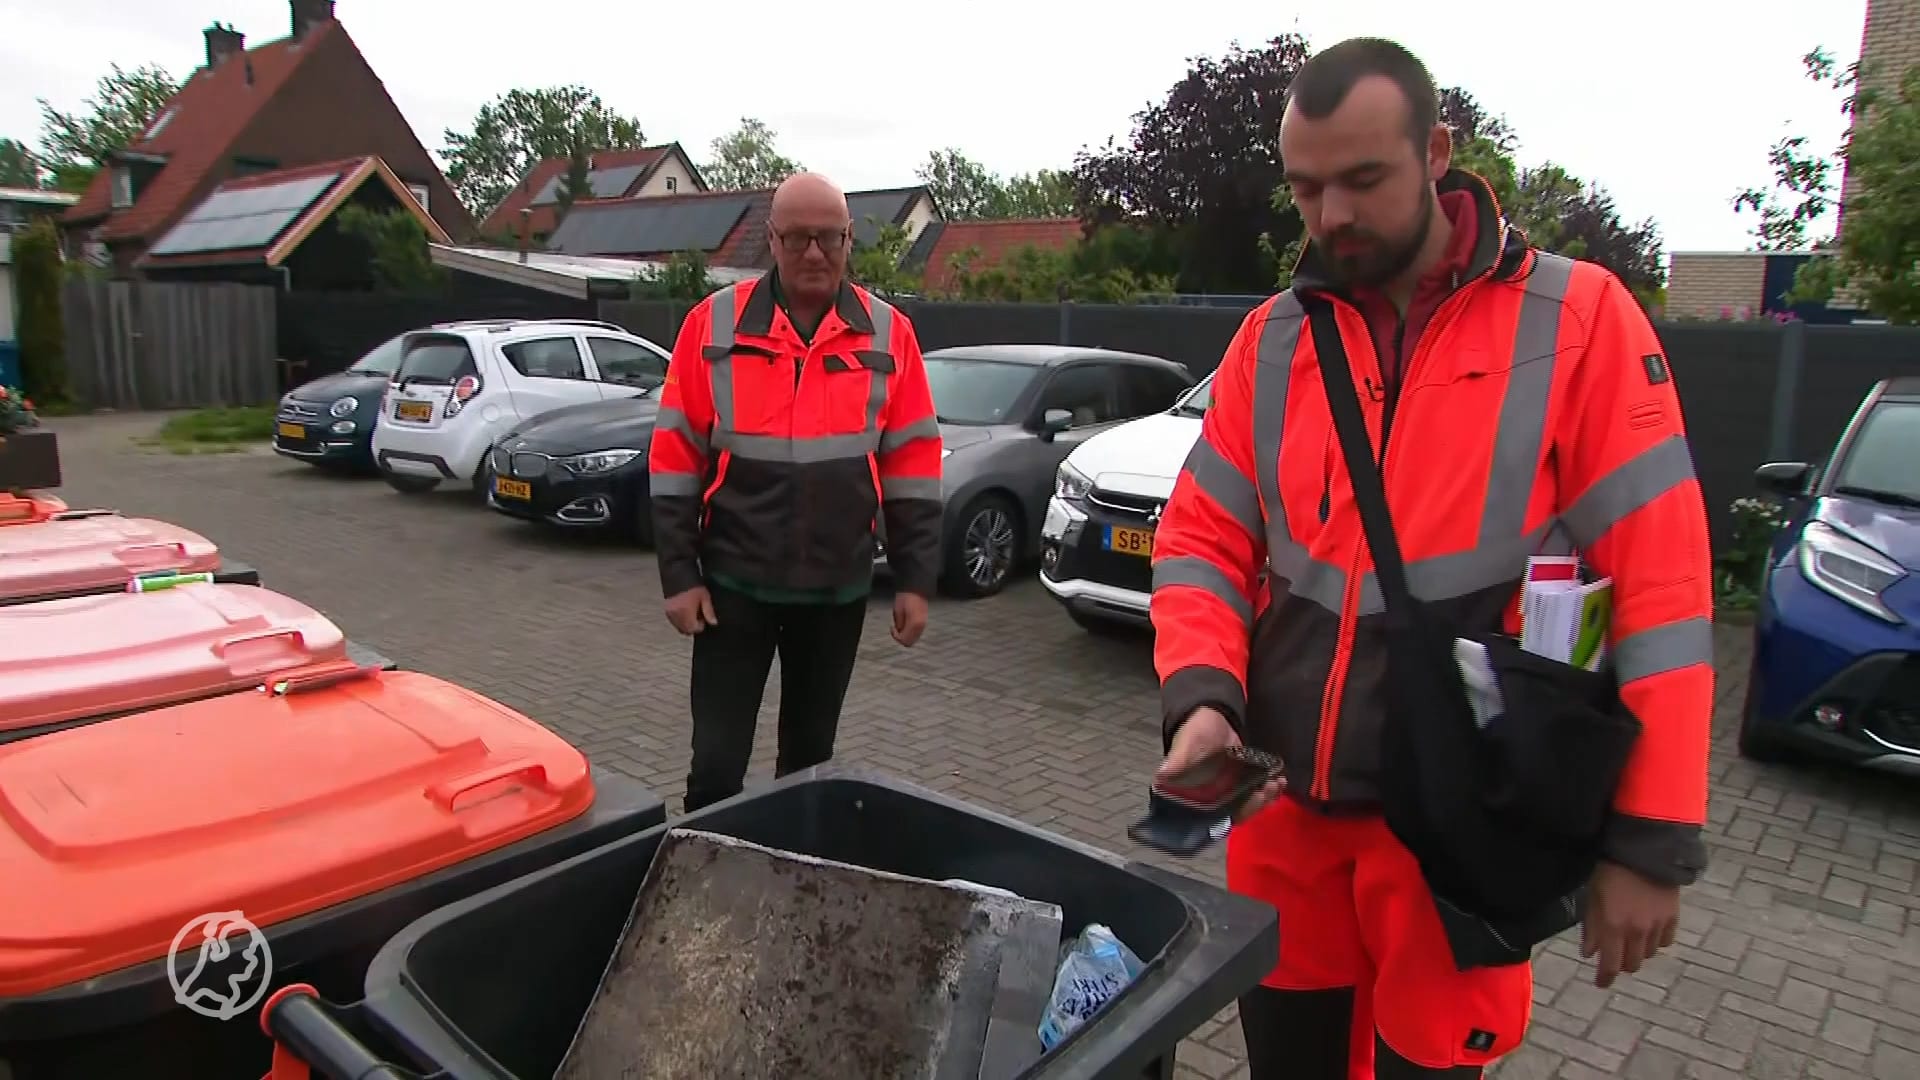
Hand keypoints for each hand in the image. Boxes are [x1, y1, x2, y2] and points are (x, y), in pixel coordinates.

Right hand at [664, 586, 716, 635]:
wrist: (678, 575)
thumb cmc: (693, 586)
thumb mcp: (705, 597)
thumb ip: (709, 611)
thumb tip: (713, 623)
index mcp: (686, 613)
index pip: (693, 629)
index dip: (700, 625)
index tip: (703, 618)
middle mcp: (676, 615)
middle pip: (685, 630)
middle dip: (693, 626)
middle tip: (698, 616)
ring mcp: (670, 613)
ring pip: (679, 627)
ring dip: (686, 624)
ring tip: (691, 612)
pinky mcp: (666, 610)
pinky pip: (673, 621)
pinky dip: (679, 620)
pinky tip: (684, 610)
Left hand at [892, 591, 928, 646]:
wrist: (915, 590)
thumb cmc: (905, 598)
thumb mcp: (898, 611)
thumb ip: (898, 624)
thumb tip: (899, 631)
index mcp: (914, 623)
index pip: (904, 640)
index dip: (896, 636)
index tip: (892, 627)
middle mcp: (920, 627)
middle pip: (909, 643)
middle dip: (900, 638)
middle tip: (895, 629)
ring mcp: (923, 625)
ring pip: (913, 640)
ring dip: (906, 636)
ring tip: (900, 626)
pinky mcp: (924, 624)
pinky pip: (916, 634)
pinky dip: (910, 633)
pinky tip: (906, 624)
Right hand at [1155, 707, 1284, 822]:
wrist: (1211, 714)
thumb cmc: (1195, 730)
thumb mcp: (1186, 743)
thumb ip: (1177, 759)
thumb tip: (1161, 776)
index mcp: (1196, 795)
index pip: (1216, 816)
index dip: (1236, 812)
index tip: (1253, 799)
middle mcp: (1212, 798)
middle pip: (1237, 812)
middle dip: (1256, 804)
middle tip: (1268, 788)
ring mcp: (1228, 791)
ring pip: (1248, 803)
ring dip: (1265, 797)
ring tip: (1277, 782)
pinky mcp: (1241, 781)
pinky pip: (1255, 791)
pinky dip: (1268, 789)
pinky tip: (1279, 779)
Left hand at [1581, 860, 1680, 987]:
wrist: (1644, 850)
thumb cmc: (1610, 871)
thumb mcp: (1593, 898)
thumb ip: (1591, 928)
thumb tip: (1589, 954)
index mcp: (1613, 927)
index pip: (1610, 965)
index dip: (1605, 978)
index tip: (1601, 984)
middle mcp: (1637, 932)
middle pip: (1632, 964)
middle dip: (1621, 964)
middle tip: (1614, 957)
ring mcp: (1657, 926)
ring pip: (1649, 955)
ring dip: (1638, 952)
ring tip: (1630, 941)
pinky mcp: (1673, 918)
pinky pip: (1666, 942)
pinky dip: (1656, 942)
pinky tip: (1648, 932)